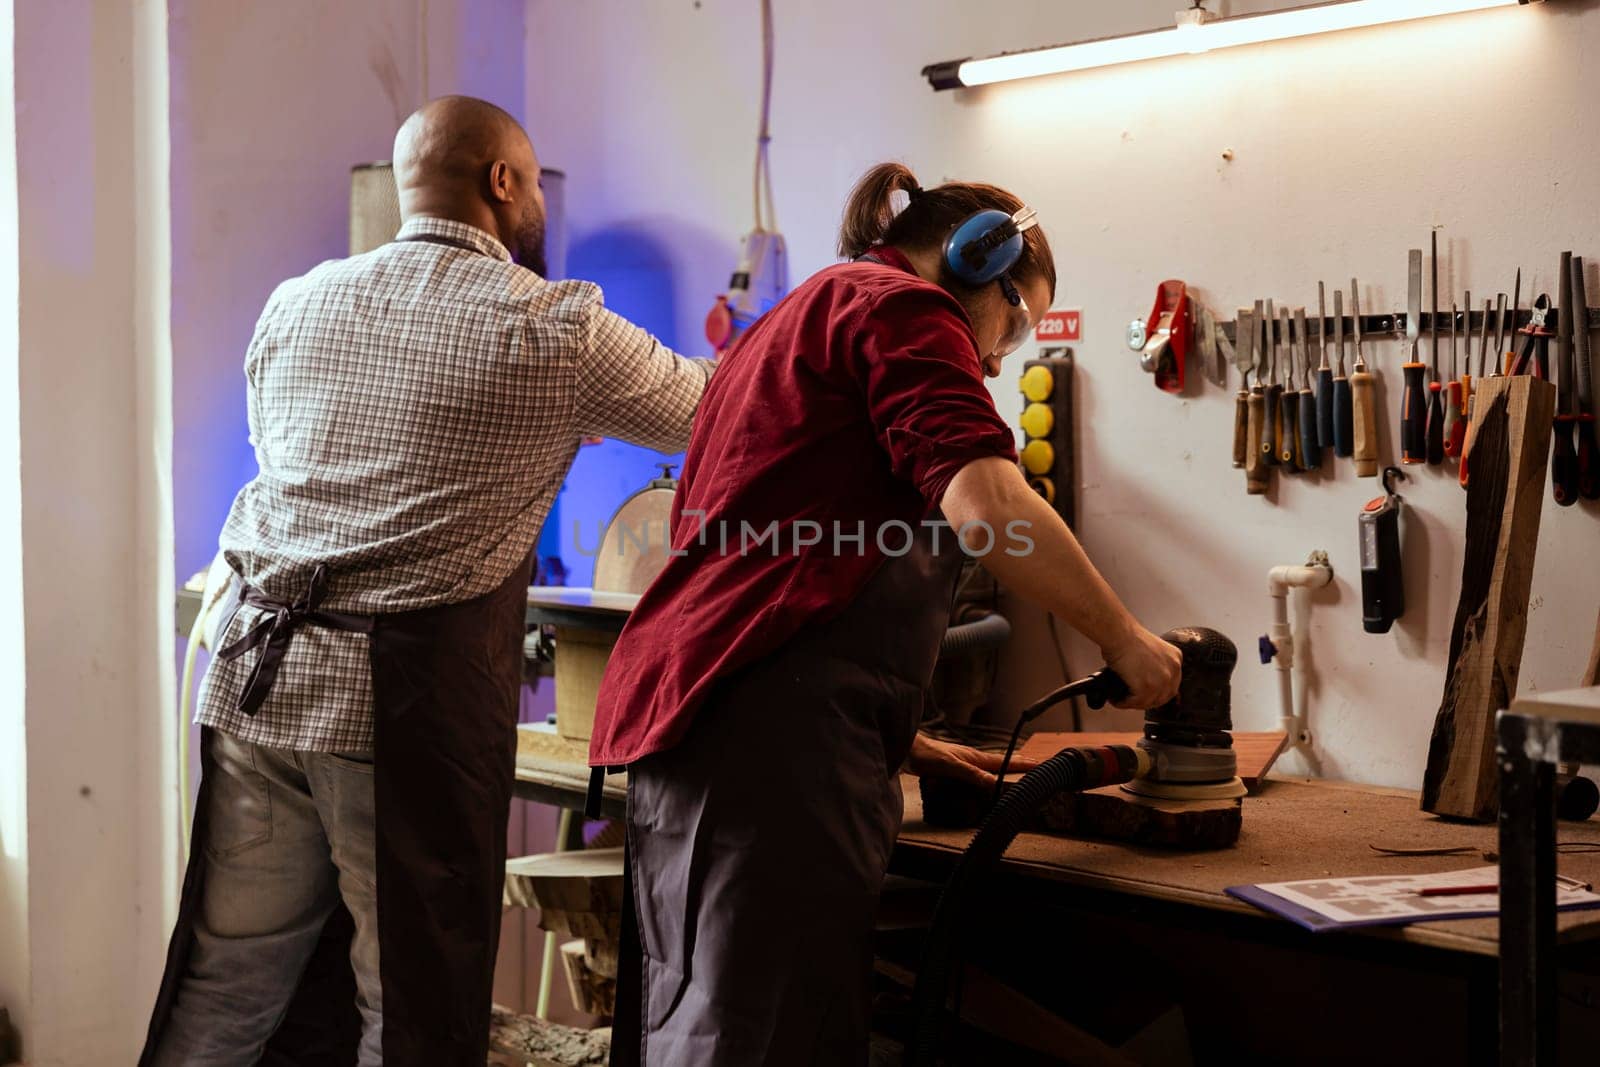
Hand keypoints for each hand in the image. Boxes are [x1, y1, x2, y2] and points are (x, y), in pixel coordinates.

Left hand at [907, 733, 1040, 788]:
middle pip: (1002, 762)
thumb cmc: (928, 755)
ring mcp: (965, 762)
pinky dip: (990, 774)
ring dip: (1006, 769)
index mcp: (977, 758)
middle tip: (1037, 767)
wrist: (908, 750)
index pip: (1006, 761)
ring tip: (1019, 771)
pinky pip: (980, 771)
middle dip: (1020, 765)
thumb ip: (973, 775)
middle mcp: (974, 759)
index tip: (1042, 765)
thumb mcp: (952, 767)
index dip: (1024, 764)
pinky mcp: (956, 768)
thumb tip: (996, 784)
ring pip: (992, 766)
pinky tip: (987, 777)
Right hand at [1103, 626, 1181, 710]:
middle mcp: (1173, 670)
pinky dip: (1124, 703)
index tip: (1147, 695)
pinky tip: (1116, 699)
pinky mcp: (1147, 687)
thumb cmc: (1127, 637)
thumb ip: (1154, 666)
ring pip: (1149, 702)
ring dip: (1134, 703)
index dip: (1157, 692)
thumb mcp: (1150, 650)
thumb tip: (1143, 679)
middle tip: (1133, 700)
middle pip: (1164, 697)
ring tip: (1121, 700)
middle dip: (1147, 701)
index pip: (1172, 684)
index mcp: (1175, 658)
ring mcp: (1162, 679)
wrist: (1119, 634)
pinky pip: (1136, 702)